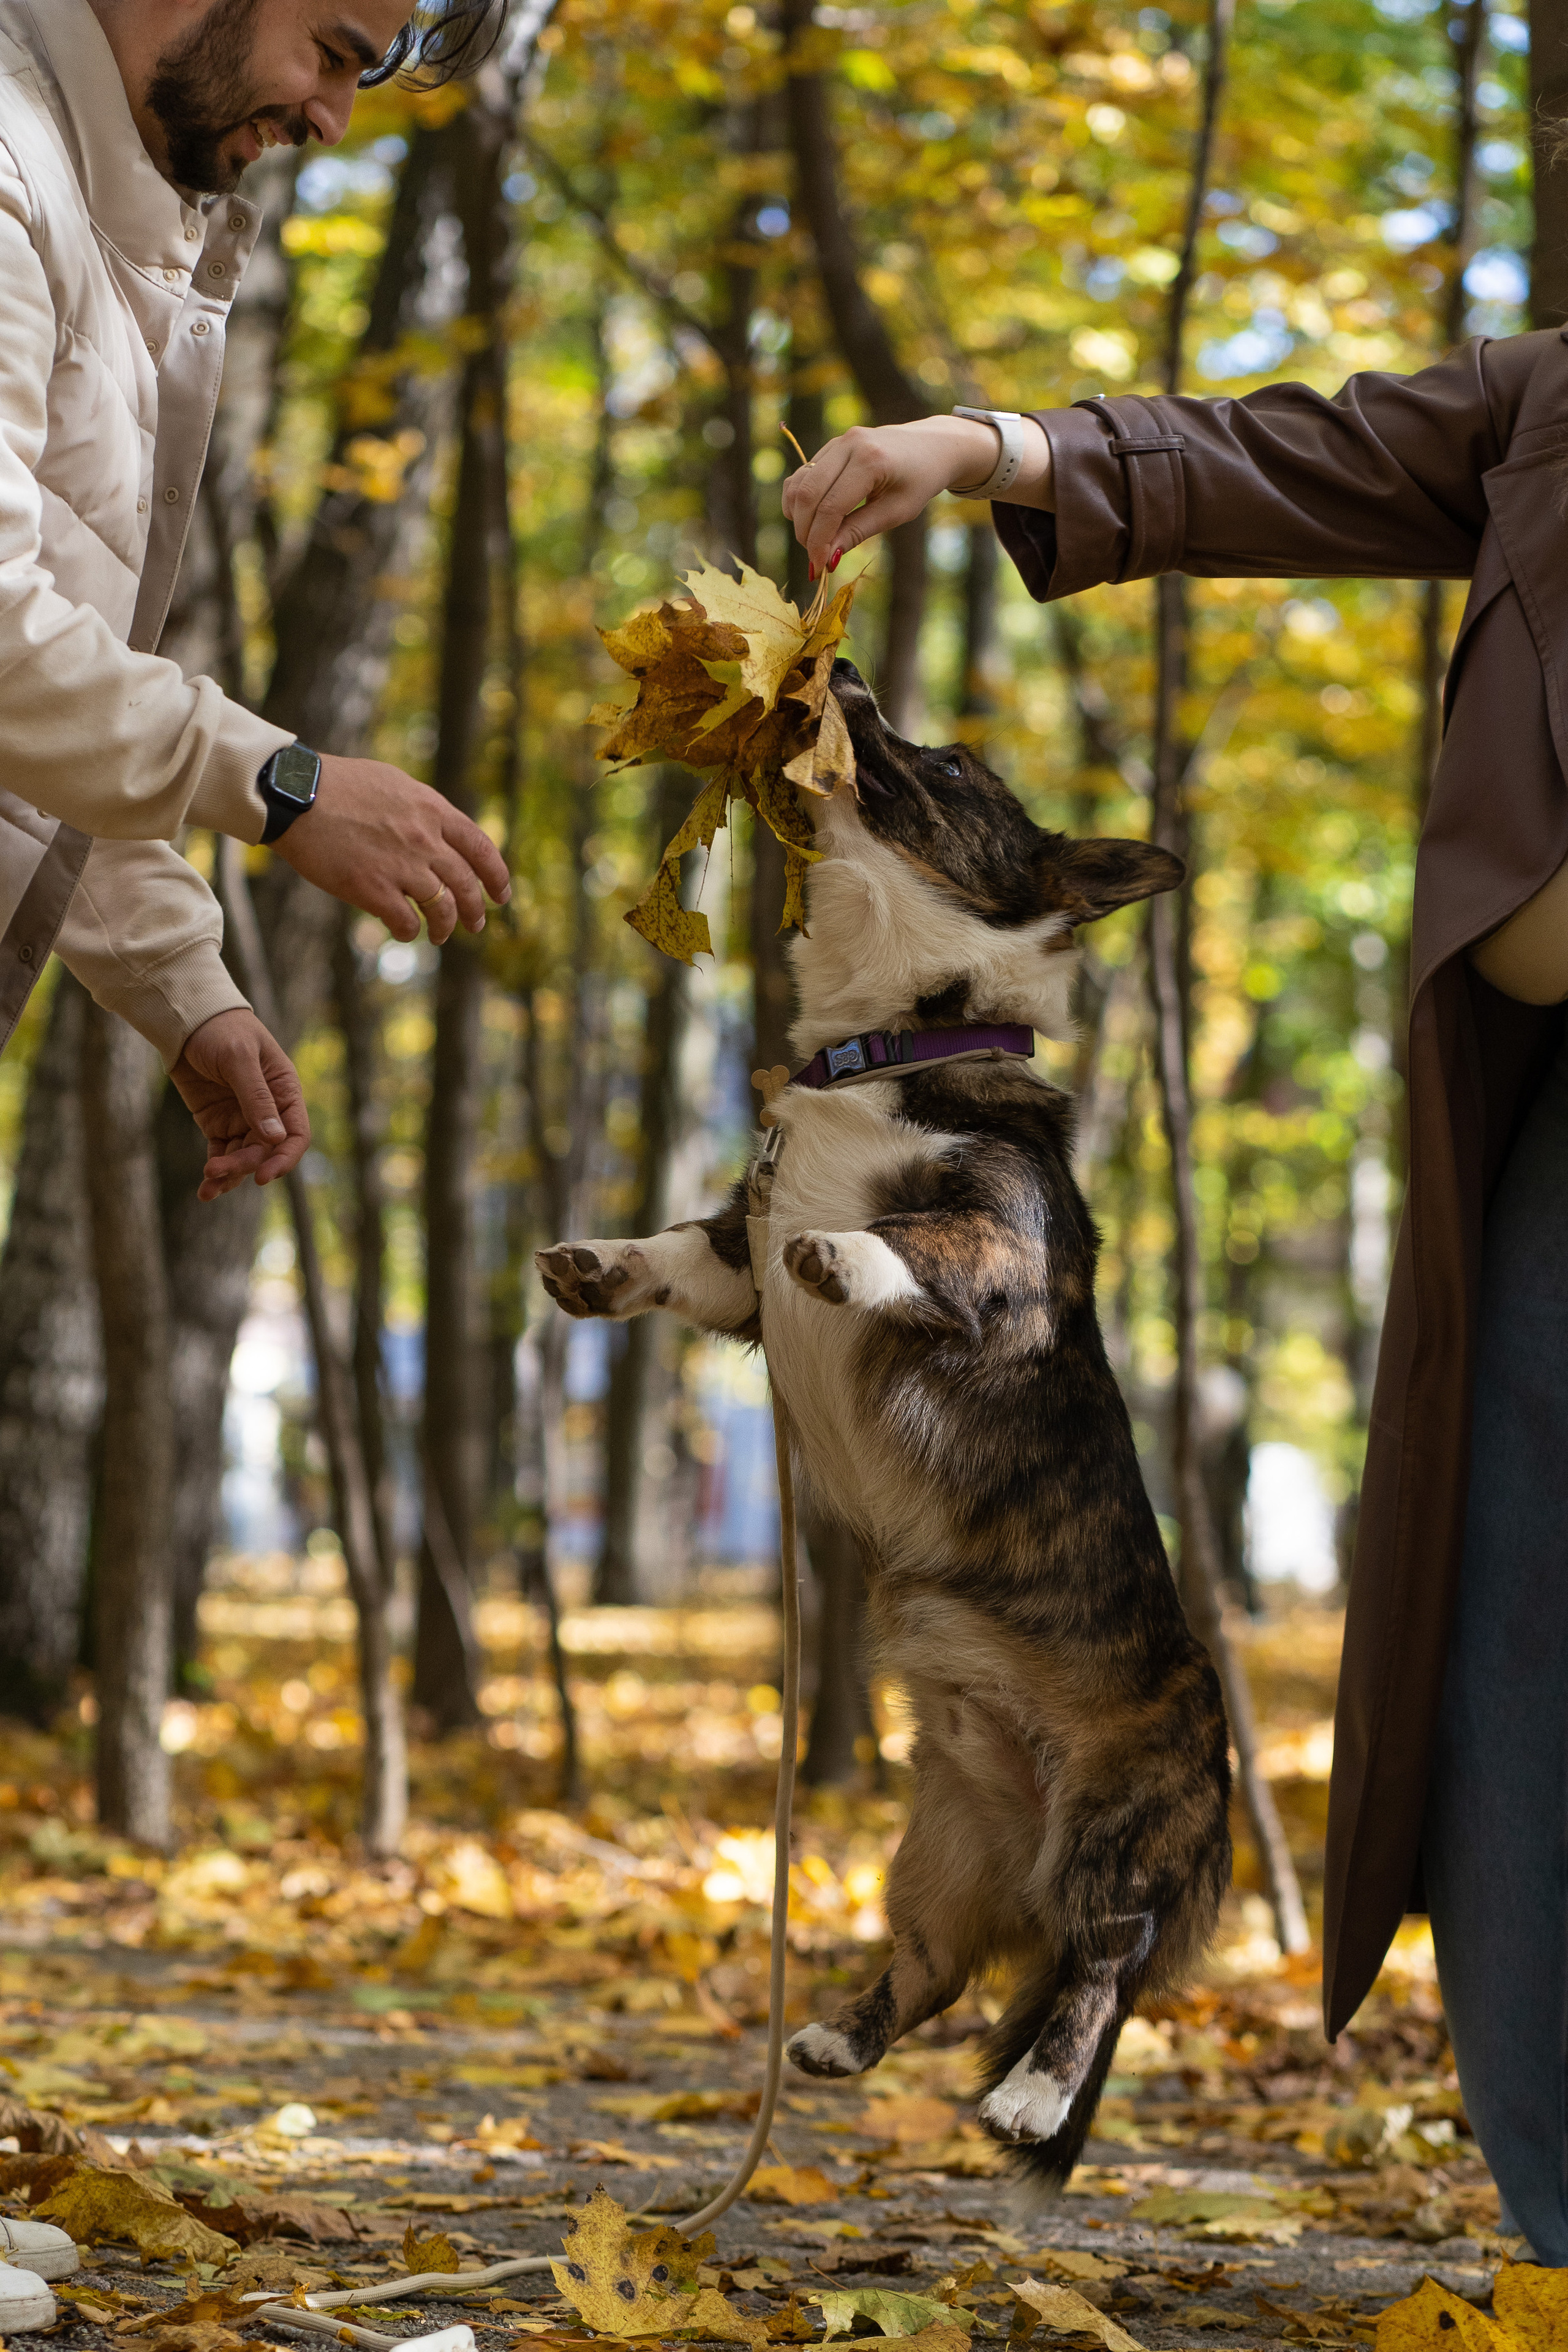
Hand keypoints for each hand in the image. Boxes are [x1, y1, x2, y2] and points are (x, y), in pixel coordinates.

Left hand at [168, 1008, 309, 1201]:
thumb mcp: (240, 1059)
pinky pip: (221, 1154)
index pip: (296, 1135)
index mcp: (285, 1092)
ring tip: (207, 1186)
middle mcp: (268, 1110)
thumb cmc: (222, 1030)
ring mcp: (242, 1119)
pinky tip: (205, 1190)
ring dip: (228, 1175)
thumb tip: (275, 1138)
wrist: (186, 1020)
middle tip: (216, 1170)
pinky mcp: (217, 1124)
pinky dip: (216, 1173)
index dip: (284, 1159)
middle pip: (265, 1151)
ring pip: (243, 1158)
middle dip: (244, 1165)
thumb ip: (256, 1097)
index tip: (263, 1176)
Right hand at [273, 754, 511, 943]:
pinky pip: (406, 923)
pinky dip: (410, 932)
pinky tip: (404, 931)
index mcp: (432, 810)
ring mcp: (401, 865)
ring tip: (441, 936)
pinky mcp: (373, 888)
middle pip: (466, 884)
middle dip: (476, 910)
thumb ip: (421, 809)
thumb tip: (438, 829)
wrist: (295, 794)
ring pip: (442, 908)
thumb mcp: (393, 784)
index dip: (496, 876)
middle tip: (476, 924)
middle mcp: (424, 839)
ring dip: (445, 927)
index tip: (501, 895)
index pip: (480, 847)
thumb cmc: (338, 785)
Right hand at [781, 414, 1053, 574]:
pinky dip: (799, 499)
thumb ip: (858, 531)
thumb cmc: (921, 481)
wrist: (935, 445)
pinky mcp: (833, 444)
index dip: (819, 541)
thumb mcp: (896, 512)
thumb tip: (826, 558)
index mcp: (870, 460)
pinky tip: (809, 519)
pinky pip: (804, 474)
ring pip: (800, 483)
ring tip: (813, 540)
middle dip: (805, 531)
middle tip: (814, 557)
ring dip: (798, 517)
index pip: (830, 507)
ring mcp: (838, 441)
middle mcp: (849, 445)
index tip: (818, 567)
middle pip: (807, 494)